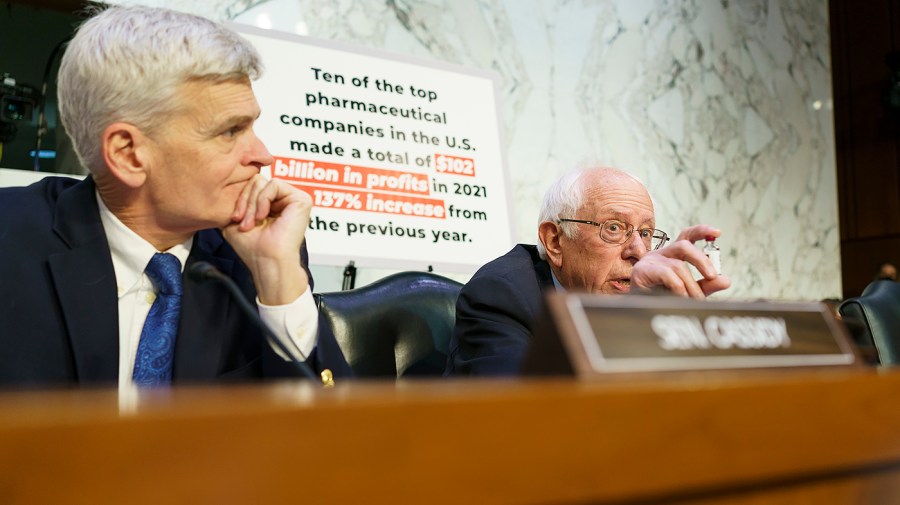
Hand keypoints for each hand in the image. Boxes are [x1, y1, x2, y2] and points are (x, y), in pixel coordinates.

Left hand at [222, 174, 311, 304]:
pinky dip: (263, 200)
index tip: (235, 219)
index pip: (251, 185)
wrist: (267, 261)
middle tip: (244, 222)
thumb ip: (236, 201)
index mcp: (272, 204)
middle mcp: (284, 200)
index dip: (240, 199)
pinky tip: (263, 216)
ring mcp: (294, 199)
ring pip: (262, 182)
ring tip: (253, 222)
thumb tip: (230, 184)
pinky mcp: (301, 199)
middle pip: (256, 180)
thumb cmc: (252, 247)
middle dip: (245, 201)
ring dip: (252, 203)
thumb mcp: (236, 219)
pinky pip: (274, 184)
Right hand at [631, 224, 730, 298]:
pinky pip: (667, 275)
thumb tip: (725, 280)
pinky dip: (679, 288)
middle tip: (712, 276)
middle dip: (702, 260)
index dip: (702, 231)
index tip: (718, 232)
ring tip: (695, 300)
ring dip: (691, 286)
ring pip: (678, 266)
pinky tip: (681, 298)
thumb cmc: (661, 297)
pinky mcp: (641, 271)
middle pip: (684, 246)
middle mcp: (661, 253)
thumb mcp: (689, 291)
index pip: (687, 235)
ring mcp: (650, 261)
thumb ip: (706, 285)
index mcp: (673, 254)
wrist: (639, 310)